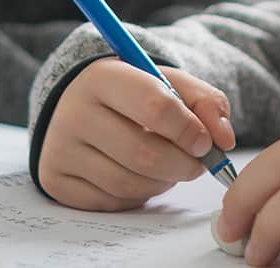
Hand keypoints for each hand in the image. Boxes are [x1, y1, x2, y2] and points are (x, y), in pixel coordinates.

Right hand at [38, 58, 235, 210]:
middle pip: (144, 154)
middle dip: (183, 165)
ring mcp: (60, 148)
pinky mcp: (56, 180)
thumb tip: (223, 139)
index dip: (189, 129)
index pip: (155, 105)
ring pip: (129, 183)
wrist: (78, 105)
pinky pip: (112, 201)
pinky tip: (139, 175)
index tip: (206, 142)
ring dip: (162, 182)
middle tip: (197, 164)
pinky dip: (137, 195)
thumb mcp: (168, 83)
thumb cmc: (133, 95)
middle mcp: (73, 112)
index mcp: (102, 77)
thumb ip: (205, 102)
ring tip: (167, 166)